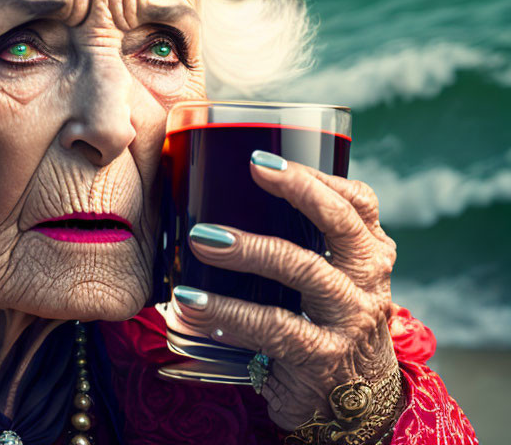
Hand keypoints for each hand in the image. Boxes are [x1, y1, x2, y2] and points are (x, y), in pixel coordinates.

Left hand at [166, 152, 399, 430]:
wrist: (350, 404)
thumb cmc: (324, 325)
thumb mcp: (331, 280)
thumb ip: (303, 242)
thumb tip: (225, 195)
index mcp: (369, 256)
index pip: (359, 203)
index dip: (317, 176)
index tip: (266, 157)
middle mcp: (367, 282)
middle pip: (340, 224)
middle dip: (298, 190)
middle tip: (253, 170)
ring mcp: (349, 320)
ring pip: (302, 269)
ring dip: (247, 250)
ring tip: (201, 239)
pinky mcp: (323, 357)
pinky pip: (271, 327)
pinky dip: (228, 313)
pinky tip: (193, 305)